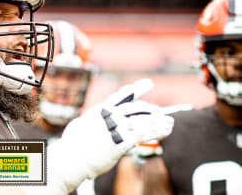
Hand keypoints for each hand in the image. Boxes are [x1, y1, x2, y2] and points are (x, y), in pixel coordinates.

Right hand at [23, 79, 173, 194]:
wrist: (71, 157)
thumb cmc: (73, 144)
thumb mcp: (81, 124)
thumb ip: (93, 117)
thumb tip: (97, 114)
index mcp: (101, 110)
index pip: (123, 96)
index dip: (137, 89)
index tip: (148, 84)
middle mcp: (111, 116)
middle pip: (137, 108)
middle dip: (151, 109)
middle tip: (162, 112)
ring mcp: (116, 128)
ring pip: (144, 121)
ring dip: (160, 121)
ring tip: (170, 123)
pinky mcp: (121, 142)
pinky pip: (144, 135)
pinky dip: (158, 131)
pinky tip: (166, 131)